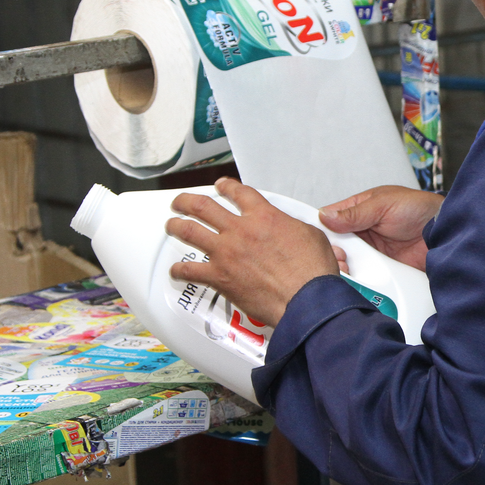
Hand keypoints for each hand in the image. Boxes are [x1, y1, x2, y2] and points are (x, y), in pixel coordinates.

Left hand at [166, 178, 338, 326]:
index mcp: (264, 217)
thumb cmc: (311, 272)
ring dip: (176, 226)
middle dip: (187, 201)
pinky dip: (179, 270)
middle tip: (181, 202)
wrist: (305, 298)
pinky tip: (177, 269)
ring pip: (189, 231)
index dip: (226, 186)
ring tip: (172, 225)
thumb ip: (296, 228)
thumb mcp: (312, 236)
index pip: (238, 193)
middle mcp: (240, 230)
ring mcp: (226, 252)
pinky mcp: (219, 276)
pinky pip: (190, 270)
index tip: (221, 187)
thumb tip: (297, 231)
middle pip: (203, 206)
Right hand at [320, 186, 443, 271]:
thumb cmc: (418, 209)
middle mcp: (360, 232)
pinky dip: (356, 278)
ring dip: (342, 266)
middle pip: (333, 244)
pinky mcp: (378, 269)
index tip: (311, 238)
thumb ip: (354, 213)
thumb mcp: (383, 205)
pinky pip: (361, 276)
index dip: (318, 229)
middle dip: (331, 251)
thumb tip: (325, 216)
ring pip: (344, 262)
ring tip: (346, 266)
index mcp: (357, 210)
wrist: (443, 234)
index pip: (328, 219)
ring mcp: (369, 252)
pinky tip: (354, 278)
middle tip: (338, 254)